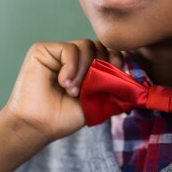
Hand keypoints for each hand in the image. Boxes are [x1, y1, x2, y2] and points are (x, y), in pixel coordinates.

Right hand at [1, 40, 122, 144]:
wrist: (37, 126)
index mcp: (84, 67)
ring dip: (84, 69)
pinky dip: (72, 66)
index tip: (118, 68)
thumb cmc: (62, 118)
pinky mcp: (42, 50)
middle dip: (99, 64)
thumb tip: (133, 81)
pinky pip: (69, 48)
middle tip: (88, 88)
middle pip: (97, 45)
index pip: (105, 51)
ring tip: (73, 90)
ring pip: (85, 45)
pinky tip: (64, 83)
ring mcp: (56, 52)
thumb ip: (110, 88)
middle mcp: (71, 58)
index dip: (115, 56)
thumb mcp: (94, 102)